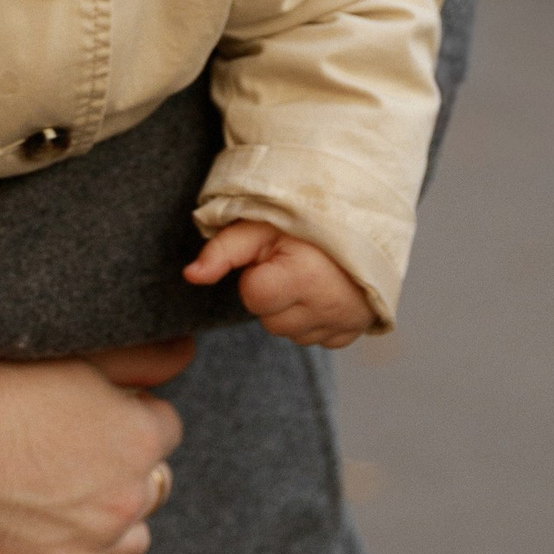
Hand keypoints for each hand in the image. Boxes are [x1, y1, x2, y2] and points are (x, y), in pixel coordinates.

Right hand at [0, 342, 191, 553]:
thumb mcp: (72, 352)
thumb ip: (141, 356)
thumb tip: (189, 353)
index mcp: (139, 434)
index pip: (162, 428)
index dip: (124, 419)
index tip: (85, 416)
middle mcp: (128, 494)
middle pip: (151, 486)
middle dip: (121, 473)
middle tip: (64, 457)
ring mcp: (94, 545)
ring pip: (132, 539)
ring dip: (109, 523)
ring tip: (55, 500)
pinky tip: (62, 549)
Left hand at [182, 221, 373, 348]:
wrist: (363, 214)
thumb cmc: (306, 216)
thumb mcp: (261, 223)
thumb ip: (222, 250)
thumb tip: (190, 276)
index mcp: (304, 277)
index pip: (253, 297)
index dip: (257, 275)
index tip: (275, 255)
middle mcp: (328, 306)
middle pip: (270, 321)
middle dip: (273, 294)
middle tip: (292, 262)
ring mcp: (345, 322)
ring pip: (290, 333)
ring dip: (292, 308)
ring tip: (308, 274)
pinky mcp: (354, 331)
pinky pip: (316, 339)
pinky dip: (313, 319)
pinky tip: (321, 290)